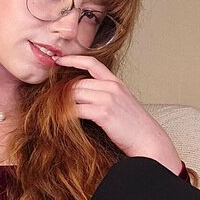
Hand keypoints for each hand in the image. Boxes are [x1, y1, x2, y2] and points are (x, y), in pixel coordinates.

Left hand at [59, 55, 181, 170]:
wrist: (148, 140)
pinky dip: (66, 115)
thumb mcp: (122, 103)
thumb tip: (84, 95)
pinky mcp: (102, 113)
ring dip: (62, 104)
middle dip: (63, 92)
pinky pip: (76, 110)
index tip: (59, 60)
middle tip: (52, 101)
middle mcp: (111, 87)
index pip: (91, 63)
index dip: (73, 59)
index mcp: (116, 82)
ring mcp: (107, 99)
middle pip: (77, 83)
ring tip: (54, 112)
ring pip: (74, 95)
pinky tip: (62, 120)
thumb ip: (106, 95)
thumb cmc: (134, 126)